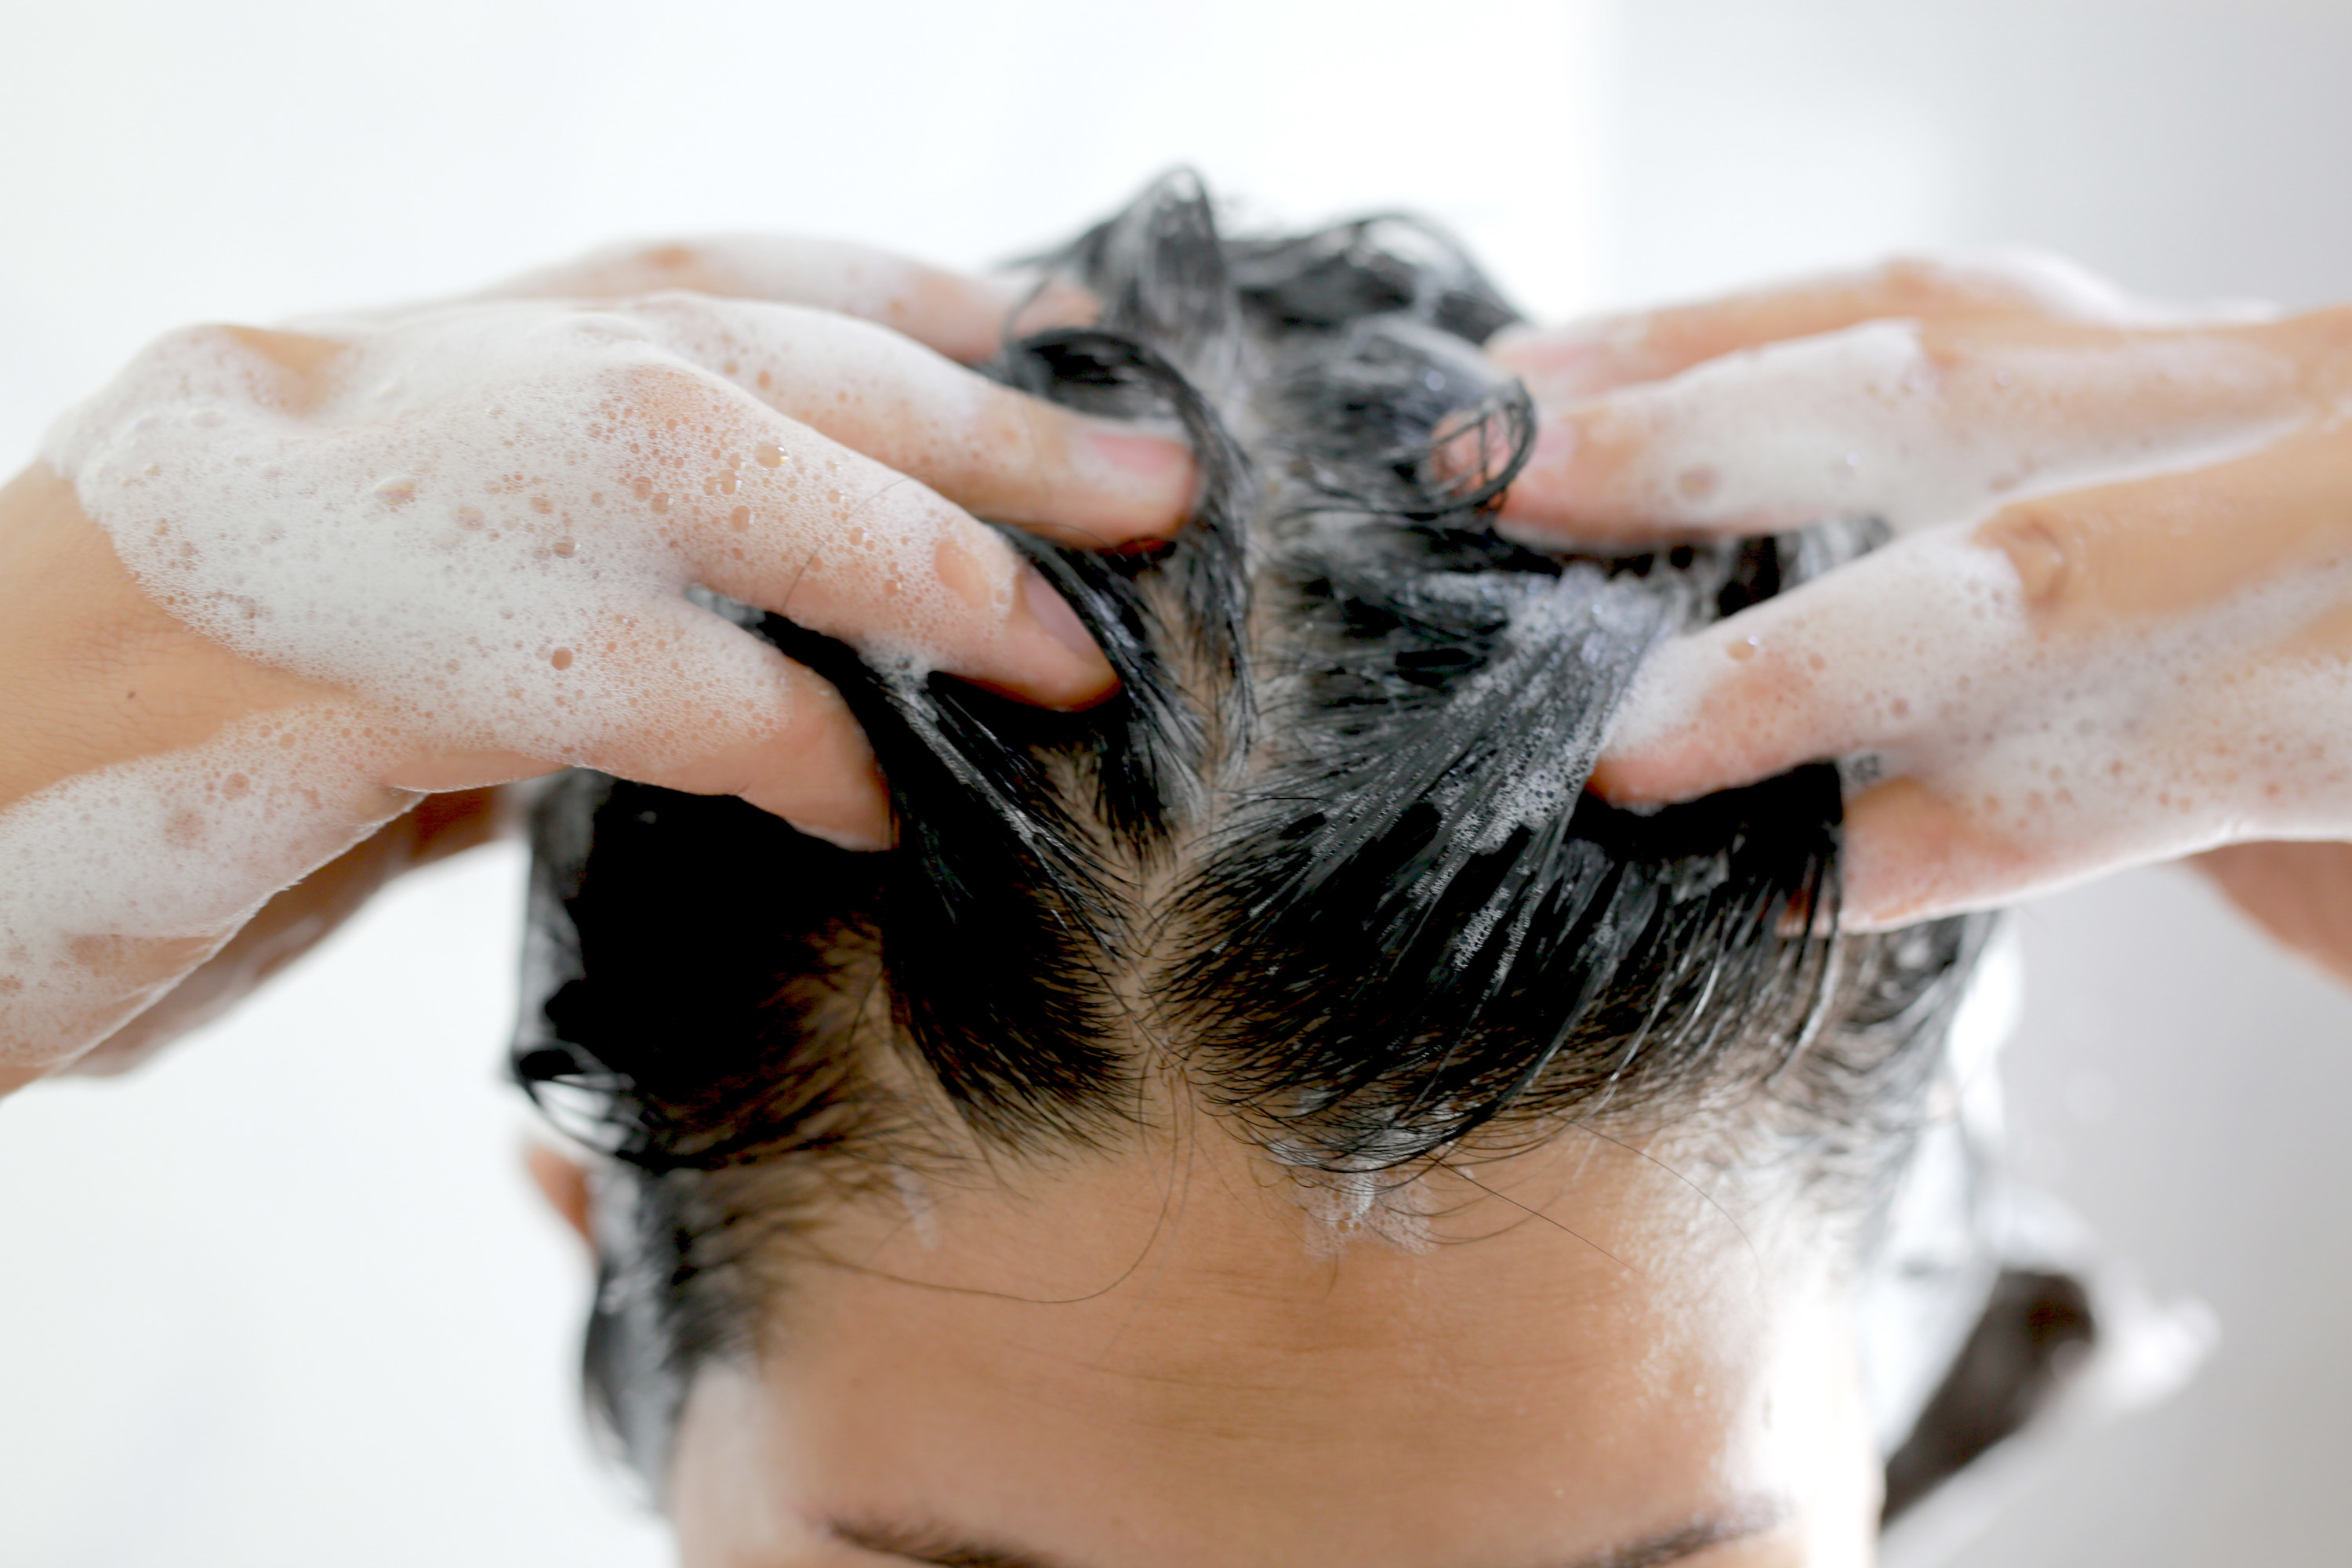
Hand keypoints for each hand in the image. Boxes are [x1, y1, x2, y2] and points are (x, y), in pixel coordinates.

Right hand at [1, 236, 1191, 1080]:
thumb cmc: (126, 742)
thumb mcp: (368, 629)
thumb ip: (543, 607)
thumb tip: (739, 672)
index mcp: (411, 352)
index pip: (696, 271)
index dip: (893, 288)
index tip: (1049, 314)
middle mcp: (404, 377)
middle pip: (755, 351)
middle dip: (983, 410)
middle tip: (1164, 478)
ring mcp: (378, 497)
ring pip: (725, 465)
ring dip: (925, 555)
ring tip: (1074, 651)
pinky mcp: (358, 660)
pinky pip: (646, 679)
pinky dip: (785, 745)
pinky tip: (870, 802)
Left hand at [1491, 257, 2351, 930]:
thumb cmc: (2348, 649)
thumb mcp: (2200, 560)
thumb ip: (2025, 564)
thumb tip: (1783, 641)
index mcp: (2208, 368)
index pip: (1924, 307)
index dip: (1701, 335)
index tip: (1515, 385)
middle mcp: (2274, 413)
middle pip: (1932, 382)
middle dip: (1698, 432)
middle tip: (1499, 485)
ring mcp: (2341, 554)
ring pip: (2030, 578)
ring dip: (1804, 663)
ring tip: (1622, 749)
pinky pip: (2142, 785)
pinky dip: (1963, 840)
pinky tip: (1809, 887)